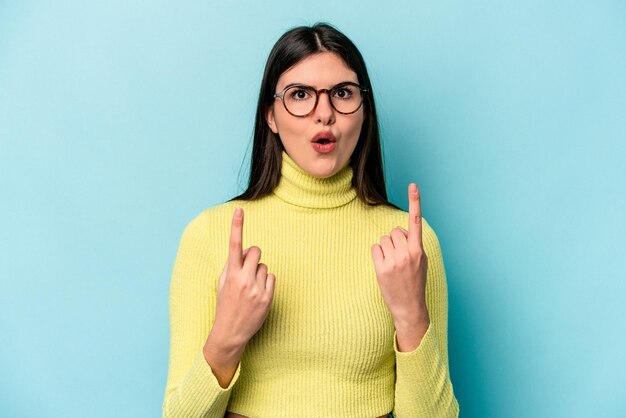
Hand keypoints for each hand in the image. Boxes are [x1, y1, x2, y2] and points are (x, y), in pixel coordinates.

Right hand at [211, 208, 275, 347]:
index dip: (237, 226)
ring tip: (250, 288)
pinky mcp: (268, 298)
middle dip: (252, 256)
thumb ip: (232, 264)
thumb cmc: (225, 304)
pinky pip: (271, 278)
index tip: (239, 210)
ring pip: (264, 266)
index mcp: (230, 274)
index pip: (234, 246)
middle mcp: (244, 280)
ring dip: (258, 272)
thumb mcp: (222, 283)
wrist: (230, 333)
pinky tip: (258, 294)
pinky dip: (266, 283)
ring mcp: (257, 289)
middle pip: (255, 251)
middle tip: (246, 269)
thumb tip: (245, 252)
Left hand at [371, 183, 429, 328]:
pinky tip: (384, 267)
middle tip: (400, 258)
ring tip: (393, 265)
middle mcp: (407, 253)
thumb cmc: (415, 283)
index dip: (415, 201)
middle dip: (395, 241)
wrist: (410, 307)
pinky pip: (375, 248)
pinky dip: (377, 255)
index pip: (416, 221)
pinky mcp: (381, 268)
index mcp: (419, 250)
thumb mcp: (421, 262)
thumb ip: (412, 245)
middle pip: (394, 231)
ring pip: (383, 239)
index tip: (413, 185)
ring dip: (386, 249)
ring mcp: (394, 261)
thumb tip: (399, 233)